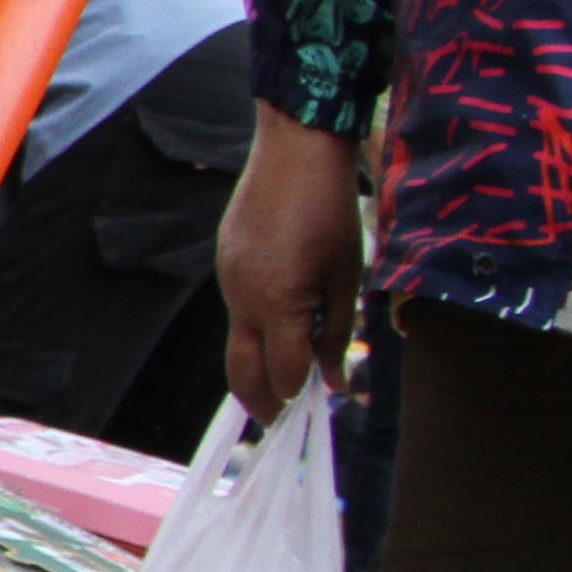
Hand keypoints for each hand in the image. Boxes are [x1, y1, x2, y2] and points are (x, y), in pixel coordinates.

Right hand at [218, 109, 367, 415]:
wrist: (292, 152)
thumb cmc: (331, 212)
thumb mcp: (346, 276)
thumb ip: (338, 332)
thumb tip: (335, 380)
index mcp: (277, 304)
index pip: (282, 372)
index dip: (300, 394)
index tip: (315, 409)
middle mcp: (242, 300)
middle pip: (240, 371)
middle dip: (261, 401)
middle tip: (282, 419)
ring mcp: (228, 282)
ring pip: (235, 342)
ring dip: (258, 363)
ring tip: (288, 369)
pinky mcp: (225, 266)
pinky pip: (236, 310)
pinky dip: (255, 329)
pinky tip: (282, 320)